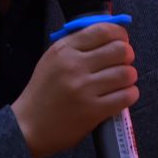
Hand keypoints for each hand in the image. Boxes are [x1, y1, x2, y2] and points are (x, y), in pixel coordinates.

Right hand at [11, 22, 138, 157]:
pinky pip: (126, 96)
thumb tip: (111, 35)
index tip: (122, 41)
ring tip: (122, 82)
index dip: (120, 34)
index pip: (103, 30)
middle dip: (128, 56)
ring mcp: (84, 89)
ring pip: (127, 73)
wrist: (28, 127)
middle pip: (121, 50)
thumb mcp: (52, 60)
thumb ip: (78, 46)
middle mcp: (74, 66)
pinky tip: (122, 96)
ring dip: (129, 77)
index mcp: (64, 50)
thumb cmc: (43, 92)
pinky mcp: (93, 110)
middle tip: (122, 64)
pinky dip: (130, 94)